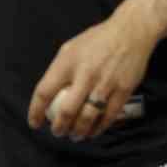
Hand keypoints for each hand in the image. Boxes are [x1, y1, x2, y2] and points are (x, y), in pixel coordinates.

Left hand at [27, 10, 157, 139]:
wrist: (131, 31)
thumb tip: (49, 94)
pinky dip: (99, 128)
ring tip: (74, 135)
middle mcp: (86, 74)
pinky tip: (93, 131)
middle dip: (59, 128)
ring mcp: (106, 83)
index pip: (44, 92)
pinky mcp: (123, 90)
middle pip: (67, 111)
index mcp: (68, 62)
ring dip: (78, 132)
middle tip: (57, 132)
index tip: (35, 123)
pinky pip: (109, 116)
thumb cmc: (98, 40)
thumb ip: (59, 70)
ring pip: (88, 118)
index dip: (35, 112)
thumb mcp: (71, 47)